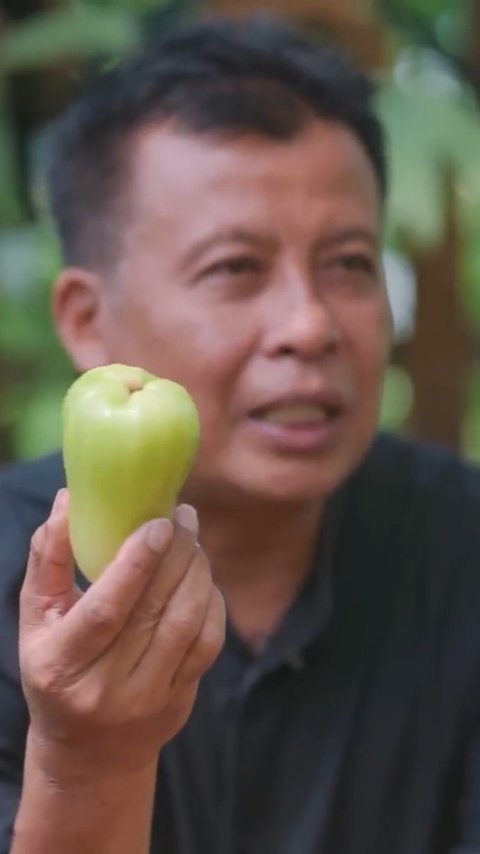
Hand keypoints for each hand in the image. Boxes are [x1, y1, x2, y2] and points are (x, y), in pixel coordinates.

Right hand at [18, 489, 225, 783]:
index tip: (158, 521)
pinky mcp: (179, 701)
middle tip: (183, 515)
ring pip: (187, 624)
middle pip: (155, 611)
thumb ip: (48, 559)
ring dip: (197, 573)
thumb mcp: (36, 620)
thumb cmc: (57, 669)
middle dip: (176, 555)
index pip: (106, 609)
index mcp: (60, 665)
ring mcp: (147, 699)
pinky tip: (202, 577)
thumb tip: (67, 500)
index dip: (137, 562)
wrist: (89, 753)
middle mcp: (105, 688)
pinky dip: (211, 602)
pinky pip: (208, 644)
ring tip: (192, 539)